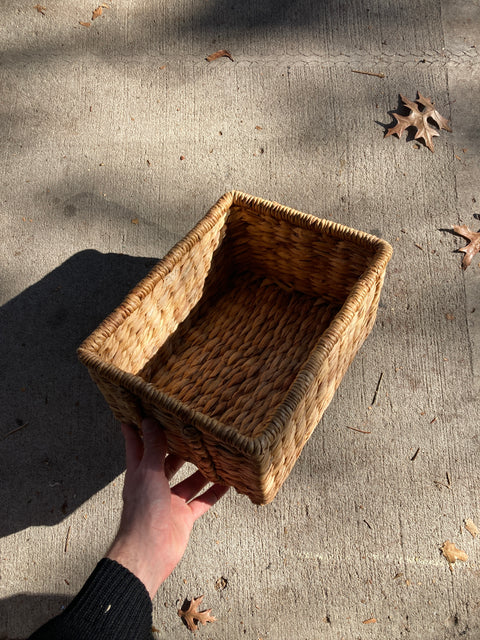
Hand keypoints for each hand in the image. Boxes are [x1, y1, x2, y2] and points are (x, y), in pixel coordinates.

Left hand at [107, 417, 228, 598]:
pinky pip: (202, 501)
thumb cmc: (143, 512)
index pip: (138, 446)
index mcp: (140, 474)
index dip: (139, 429)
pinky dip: (214, 492)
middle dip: (179, 448)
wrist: (148, 553)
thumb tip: (148, 421)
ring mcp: (170, 502)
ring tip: (216, 452)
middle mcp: (154, 486)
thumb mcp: (148, 473)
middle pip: (168, 462)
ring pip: (189, 481)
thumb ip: (153, 448)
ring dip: (201, 469)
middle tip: (194, 429)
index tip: (143, 412)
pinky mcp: (184, 517)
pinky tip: (228, 482)